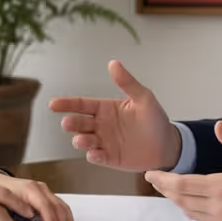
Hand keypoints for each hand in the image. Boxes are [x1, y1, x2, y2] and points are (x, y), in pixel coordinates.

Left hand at [0, 171, 76, 220]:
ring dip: (67, 220)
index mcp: (29, 189)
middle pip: (56, 206)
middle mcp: (40, 188)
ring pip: (61, 205)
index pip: (44, 206)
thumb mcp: (4, 208)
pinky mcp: (47, 195)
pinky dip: (65, 216)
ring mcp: (45, 191)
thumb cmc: (1, 195)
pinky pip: (60, 205)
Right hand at [49, 59, 181, 170]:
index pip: (81, 104)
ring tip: (82, 140)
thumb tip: (113, 63)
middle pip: (79, 123)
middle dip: (71, 123)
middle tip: (68, 123)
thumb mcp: (144, 97)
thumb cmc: (155, 119)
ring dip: (80, 141)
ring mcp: (104, 142)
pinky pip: (97, 157)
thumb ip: (127, 82)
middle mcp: (101, 125)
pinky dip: (94, 156)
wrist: (168, 145)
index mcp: (105, 108)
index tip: (53, 104)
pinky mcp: (110, 158)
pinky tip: (95, 154)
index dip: (66, 104)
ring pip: (84, 141)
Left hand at [143, 121, 221, 220]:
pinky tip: (191, 202)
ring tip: (169, 189)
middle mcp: (220, 207)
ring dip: (177, 200)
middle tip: (155, 180)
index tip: (151, 174)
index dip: (163, 180)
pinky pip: (203, 220)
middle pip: (181, 199)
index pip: (182, 184)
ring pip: (190, 211)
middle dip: (165, 190)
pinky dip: (192, 210)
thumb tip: (219, 127)